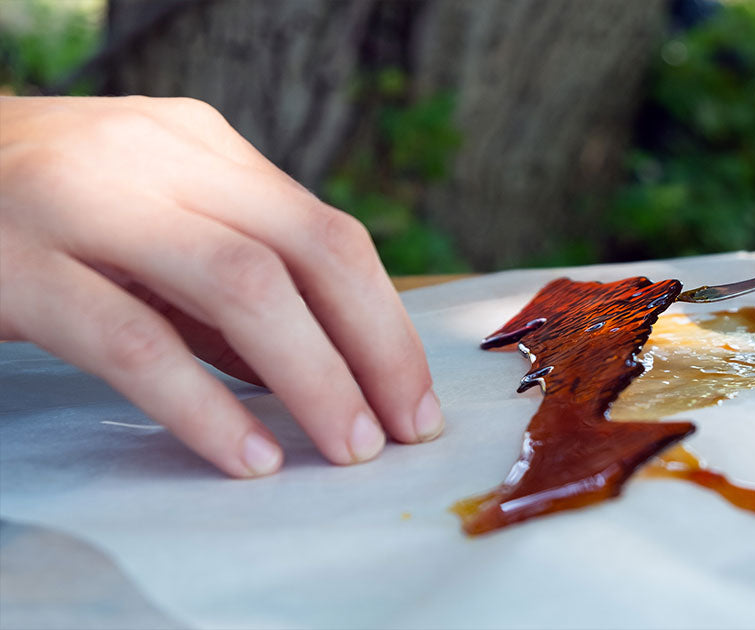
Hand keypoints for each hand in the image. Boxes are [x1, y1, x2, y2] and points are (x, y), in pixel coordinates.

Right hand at [0, 96, 443, 476]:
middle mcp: (156, 155)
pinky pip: (136, 340)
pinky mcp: (16, 264)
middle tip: (403, 432)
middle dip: (373, 349)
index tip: (415, 396)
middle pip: (309, 251)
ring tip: (348, 448)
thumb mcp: (150, 229)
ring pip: (242, 287)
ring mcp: (84, 200)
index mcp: (202, 146)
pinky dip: (205, 405)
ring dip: (313, 379)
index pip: (329, 233)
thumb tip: (330, 370)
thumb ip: (230, 285)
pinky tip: (246, 455)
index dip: (386, 321)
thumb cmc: (41, 219)